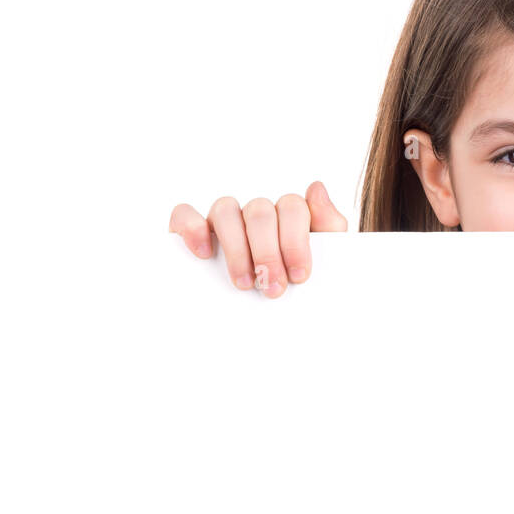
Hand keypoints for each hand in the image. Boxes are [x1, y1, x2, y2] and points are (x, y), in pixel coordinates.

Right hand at [168, 181, 349, 297]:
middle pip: (260, 212)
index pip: (291, 207)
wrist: (276, 326)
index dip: (295, 241)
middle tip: (273, 288)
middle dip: (268, 253)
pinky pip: (184, 214)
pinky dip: (192, 228)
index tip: (300, 276)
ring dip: (236, 248)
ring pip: (225, 210)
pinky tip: (204, 253)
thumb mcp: (324, 262)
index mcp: (288, 217)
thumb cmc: (296, 289)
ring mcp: (224, 220)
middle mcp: (255, 214)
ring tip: (243, 283)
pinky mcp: (191, 230)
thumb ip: (329, 226)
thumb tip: (316, 187)